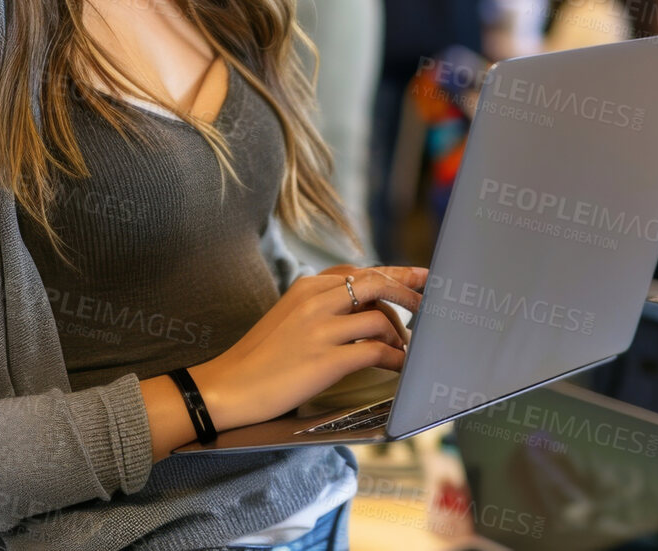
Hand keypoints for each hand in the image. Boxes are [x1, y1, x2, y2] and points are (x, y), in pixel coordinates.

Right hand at [188, 264, 427, 433]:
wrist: (228, 386)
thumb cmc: (258, 357)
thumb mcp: (286, 317)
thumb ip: (319, 306)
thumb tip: (360, 309)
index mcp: (306, 286)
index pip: (361, 271)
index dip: (395, 274)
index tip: (419, 277)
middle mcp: (315, 300)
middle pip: (377, 283)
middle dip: (410, 292)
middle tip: (429, 305)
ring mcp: (320, 329)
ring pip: (381, 316)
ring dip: (402, 334)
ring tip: (404, 349)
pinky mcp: (326, 360)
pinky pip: (376, 351)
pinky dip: (395, 358)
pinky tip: (399, 367)